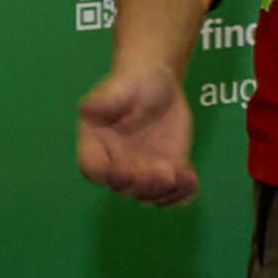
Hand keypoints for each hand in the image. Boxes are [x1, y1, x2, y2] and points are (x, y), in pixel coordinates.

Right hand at [77, 60, 197, 205]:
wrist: (159, 84)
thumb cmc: (133, 82)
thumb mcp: (119, 87)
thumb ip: (104, 101)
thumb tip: (85, 110)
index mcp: (96, 144)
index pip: (92, 169)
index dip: (105, 175)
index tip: (123, 171)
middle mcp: (117, 164)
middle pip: (124, 188)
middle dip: (143, 185)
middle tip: (163, 173)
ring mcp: (142, 172)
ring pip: (149, 195)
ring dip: (165, 193)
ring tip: (183, 177)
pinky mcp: (166, 172)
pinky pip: (172, 192)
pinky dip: (182, 194)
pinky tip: (192, 181)